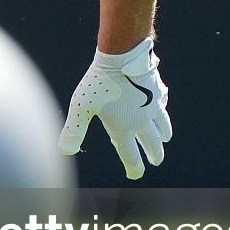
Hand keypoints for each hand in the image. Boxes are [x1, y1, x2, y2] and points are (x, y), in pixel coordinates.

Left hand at [59, 37, 170, 179]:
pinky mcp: (157, 89)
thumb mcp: (81, 107)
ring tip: (165, 138)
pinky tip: (161, 105)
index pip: (130, 154)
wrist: (122, 56)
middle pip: (151, 142)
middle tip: (156, 161)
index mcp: (124, 129)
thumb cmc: (98, 83)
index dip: (134, 167)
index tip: (136, 174)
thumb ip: (74, 130)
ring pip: (162, 124)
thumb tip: (64, 151)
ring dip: (163, 133)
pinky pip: (162, 103)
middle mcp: (142, 120)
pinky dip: (162, 109)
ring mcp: (152, 105)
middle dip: (153, 153)